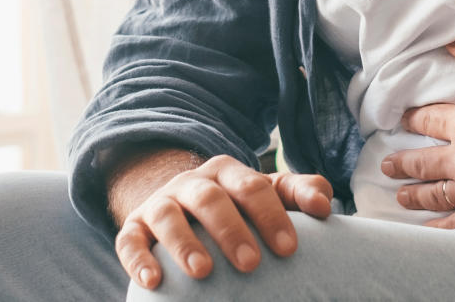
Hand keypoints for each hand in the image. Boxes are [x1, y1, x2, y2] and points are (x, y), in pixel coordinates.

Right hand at [114, 154, 332, 289]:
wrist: (179, 204)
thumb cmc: (235, 207)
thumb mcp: (265, 194)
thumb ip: (297, 192)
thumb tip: (325, 202)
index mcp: (227, 173)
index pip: (252, 187)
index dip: (271, 215)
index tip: (289, 248)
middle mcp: (191, 183)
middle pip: (210, 199)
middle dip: (231, 230)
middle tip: (251, 264)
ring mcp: (160, 204)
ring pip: (167, 216)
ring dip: (184, 243)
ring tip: (203, 271)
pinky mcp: (133, 227)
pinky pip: (129, 239)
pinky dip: (138, 259)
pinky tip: (153, 281)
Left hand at [381, 32, 454, 234]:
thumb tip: (448, 41)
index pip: (424, 121)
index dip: (409, 120)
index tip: (399, 122)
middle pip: (421, 163)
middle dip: (400, 163)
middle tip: (386, 165)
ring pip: (435, 196)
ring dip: (413, 196)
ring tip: (400, 196)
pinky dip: (440, 227)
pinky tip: (430, 227)